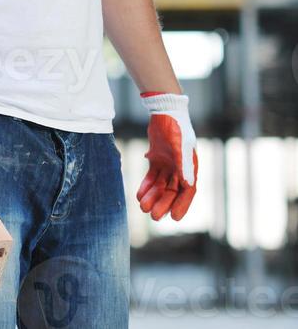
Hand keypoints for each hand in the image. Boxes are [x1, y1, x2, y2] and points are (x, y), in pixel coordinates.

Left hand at [136, 91, 197, 220]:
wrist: (164, 110)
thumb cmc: (176, 126)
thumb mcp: (180, 145)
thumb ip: (184, 165)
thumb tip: (189, 185)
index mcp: (190, 167)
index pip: (188, 191)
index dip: (183, 205)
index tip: (175, 218)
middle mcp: (180, 168)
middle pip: (172, 191)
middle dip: (163, 203)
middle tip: (153, 216)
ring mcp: (168, 164)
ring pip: (161, 185)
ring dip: (153, 196)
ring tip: (143, 207)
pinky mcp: (157, 158)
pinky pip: (152, 176)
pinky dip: (146, 185)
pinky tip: (139, 194)